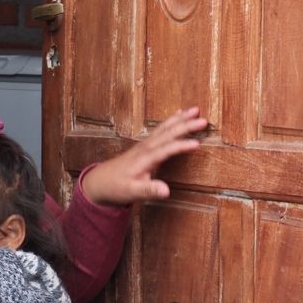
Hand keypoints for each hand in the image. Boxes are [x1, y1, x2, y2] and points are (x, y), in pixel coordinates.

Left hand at [80, 107, 206, 205]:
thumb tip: (166, 191)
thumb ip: (148, 190)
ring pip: (165, 128)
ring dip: (180, 119)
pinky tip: (179, 114)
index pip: (165, 150)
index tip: (197, 144)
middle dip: (185, 126)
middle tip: (203, 120)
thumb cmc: (116, 188)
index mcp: (144, 159)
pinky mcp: (145, 146)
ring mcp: (145, 145)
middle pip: (167, 134)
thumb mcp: (131, 192)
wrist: (99, 182)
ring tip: (195, 110)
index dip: (181, 146)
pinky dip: (171, 121)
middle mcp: (145, 148)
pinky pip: (161, 130)